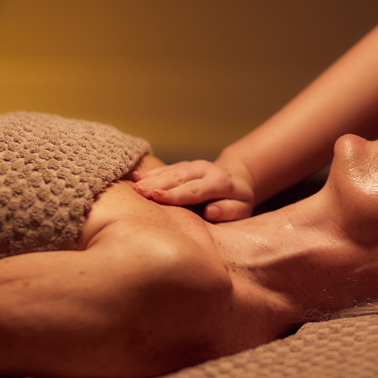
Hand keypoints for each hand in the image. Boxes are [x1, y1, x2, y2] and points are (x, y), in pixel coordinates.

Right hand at [132, 158, 255, 221]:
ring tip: (134, 184)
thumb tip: (211, 211)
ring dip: (151, 178)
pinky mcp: (184, 166)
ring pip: (171, 171)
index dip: (176, 194)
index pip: (195, 190)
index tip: (157, 197)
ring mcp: (193, 166)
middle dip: (158, 184)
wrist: (236, 179)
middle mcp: (206, 170)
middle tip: (139, 191)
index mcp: (221, 182)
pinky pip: (167, 169)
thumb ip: (229, 210)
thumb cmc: (238, 202)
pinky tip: (137, 176)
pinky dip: (152, 173)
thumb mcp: (242, 210)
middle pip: (179, 178)